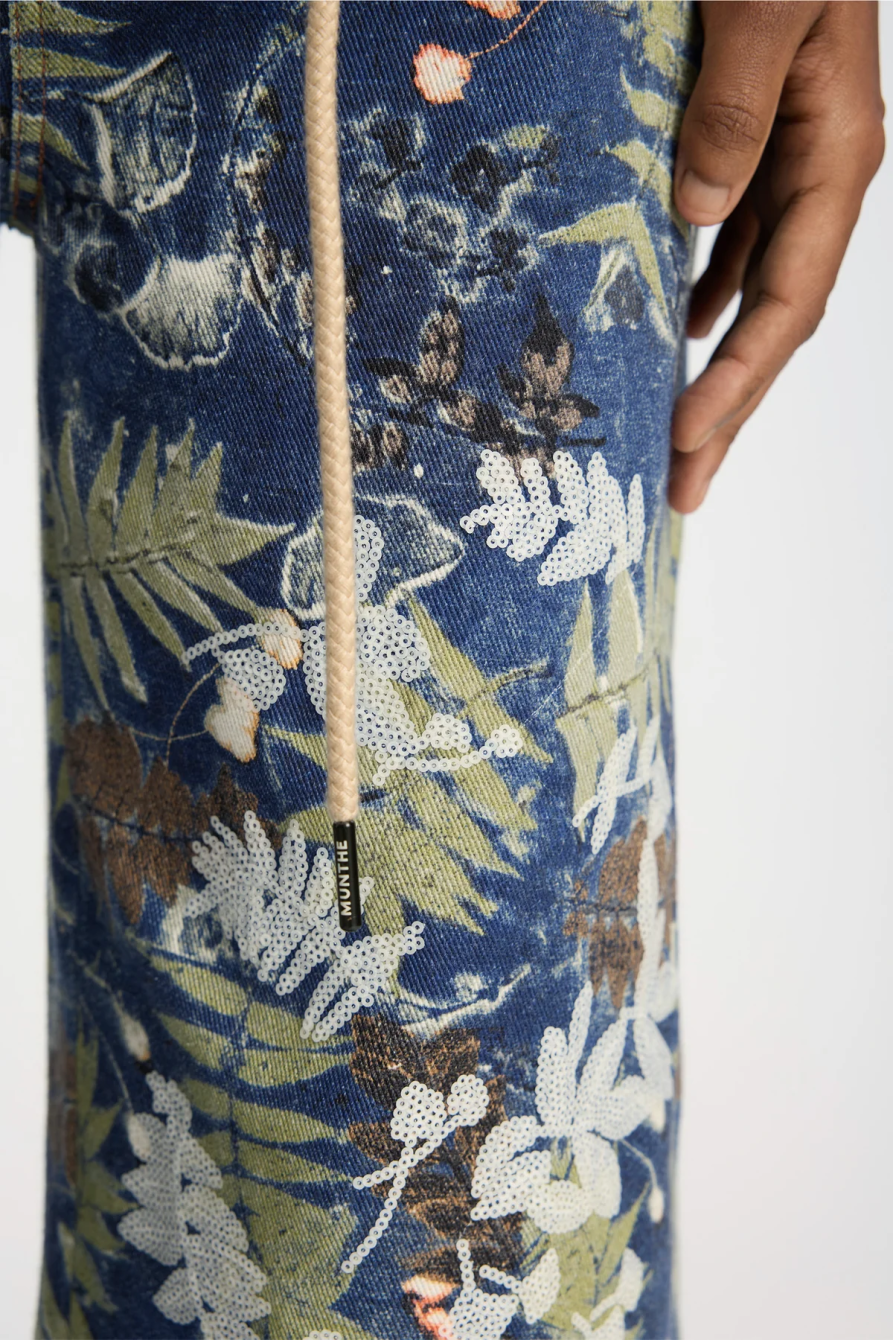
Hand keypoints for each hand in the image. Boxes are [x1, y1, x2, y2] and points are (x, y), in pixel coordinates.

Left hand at [669, 1, 883, 512]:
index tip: (683, 435)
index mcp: (835, 158)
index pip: (788, 301)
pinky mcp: (756, 144)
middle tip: (681, 493)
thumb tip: (700, 211)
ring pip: (754, 296)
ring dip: (714, 369)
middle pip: (774, 324)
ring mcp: (790, 163)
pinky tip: (674, 331)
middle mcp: (819, 175)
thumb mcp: (763, 4)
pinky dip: (706, 297)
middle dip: (729, 411)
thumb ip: (734, 107)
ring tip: (673, 443)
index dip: (739, 377)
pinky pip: (736, 244)